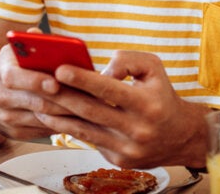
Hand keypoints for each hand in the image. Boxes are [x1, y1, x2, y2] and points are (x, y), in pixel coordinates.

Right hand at [0, 34, 86, 140]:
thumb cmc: (10, 70)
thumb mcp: (14, 52)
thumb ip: (29, 43)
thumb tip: (37, 34)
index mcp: (2, 71)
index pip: (15, 77)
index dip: (36, 80)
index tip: (55, 82)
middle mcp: (0, 96)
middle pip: (36, 102)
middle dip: (63, 100)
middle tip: (87, 97)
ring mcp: (7, 118)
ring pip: (43, 119)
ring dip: (67, 114)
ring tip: (89, 107)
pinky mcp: (15, 133)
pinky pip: (42, 131)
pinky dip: (61, 124)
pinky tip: (77, 118)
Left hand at [34, 51, 209, 168]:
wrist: (181, 135)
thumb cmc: (162, 96)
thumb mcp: (153, 68)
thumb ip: (127, 60)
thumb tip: (102, 71)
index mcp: (146, 104)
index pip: (108, 89)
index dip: (82, 79)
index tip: (60, 69)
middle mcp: (137, 128)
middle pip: (90, 111)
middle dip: (61, 96)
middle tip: (40, 83)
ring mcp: (127, 148)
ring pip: (84, 130)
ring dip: (58, 116)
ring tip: (38, 103)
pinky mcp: (118, 160)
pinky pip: (89, 141)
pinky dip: (69, 129)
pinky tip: (53, 119)